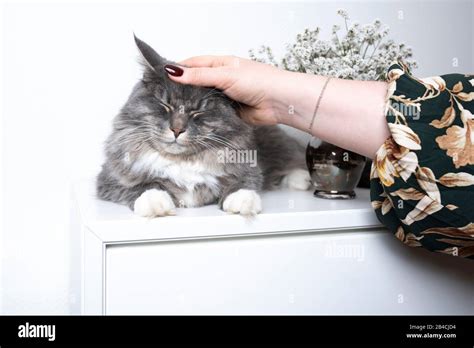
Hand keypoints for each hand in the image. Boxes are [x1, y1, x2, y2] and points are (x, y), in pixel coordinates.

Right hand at [165, 56, 292, 125]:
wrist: (279, 102)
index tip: (161, 76)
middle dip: (183, 90)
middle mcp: (222, 79)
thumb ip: (199, 76)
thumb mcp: (225, 75)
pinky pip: (212, 114)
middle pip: (196, 84)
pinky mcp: (229, 113)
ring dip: (193, 105)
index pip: (193, 64)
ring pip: (203, 100)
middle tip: (164, 97)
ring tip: (174, 111)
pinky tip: (192, 121)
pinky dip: (204, 117)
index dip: (178, 69)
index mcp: (221, 64)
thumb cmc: (258, 81)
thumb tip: (173, 72)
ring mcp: (225, 97)